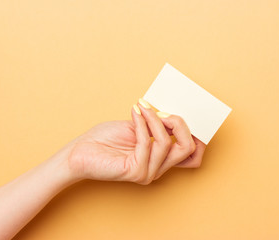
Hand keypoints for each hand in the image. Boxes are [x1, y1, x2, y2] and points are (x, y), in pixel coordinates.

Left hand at [66, 99, 205, 184]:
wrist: (81, 151)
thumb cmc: (105, 139)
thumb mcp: (138, 126)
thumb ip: (157, 124)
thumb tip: (174, 112)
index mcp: (160, 159)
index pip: (193, 155)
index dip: (197, 135)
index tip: (182, 113)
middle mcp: (158, 169)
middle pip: (187, 148)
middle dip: (179, 123)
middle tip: (162, 110)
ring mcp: (148, 172)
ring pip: (166, 143)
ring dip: (155, 119)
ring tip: (142, 107)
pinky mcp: (136, 172)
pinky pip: (147, 143)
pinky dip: (142, 124)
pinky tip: (134, 113)